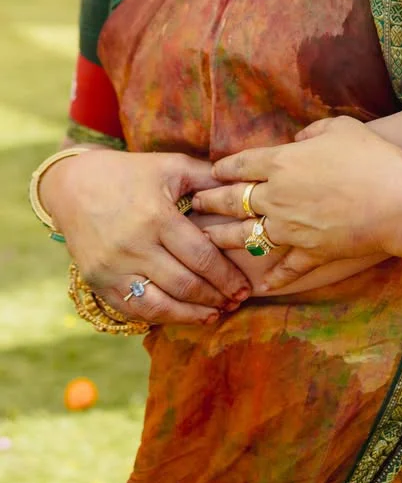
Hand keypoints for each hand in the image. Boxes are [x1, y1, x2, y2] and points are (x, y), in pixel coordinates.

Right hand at [42, 148, 251, 325]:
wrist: (73, 184)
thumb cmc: (131, 173)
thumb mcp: (172, 166)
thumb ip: (210, 179)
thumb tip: (247, 189)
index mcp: (156, 217)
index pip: (201, 256)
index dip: (226, 276)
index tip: (244, 287)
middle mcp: (133, 246)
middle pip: (183, 284)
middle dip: (215, 297)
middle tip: (236, 302)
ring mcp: (113, 267)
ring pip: (158, 305)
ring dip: (190, 315)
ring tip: (213, 315)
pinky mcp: (98, 281)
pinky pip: (132, 308)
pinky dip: (160, 316)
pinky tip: (180, 315)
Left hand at [192, 119, 401, 293]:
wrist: (397, 201)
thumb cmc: (371, 157)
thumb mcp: (341, 128)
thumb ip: (313, 132)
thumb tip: (300, 140)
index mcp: (282, 162)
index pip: (241, 164)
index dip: (223, 167)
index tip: (212, 171)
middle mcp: (277, 197)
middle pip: (234, 201)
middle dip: (211, 202)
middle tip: (195, 205)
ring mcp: (291, 229)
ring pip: (246, 237)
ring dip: (224, 239)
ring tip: (207, 241)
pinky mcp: (310, 253)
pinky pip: (284, 268)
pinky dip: (271, 278)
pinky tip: (259, 286)